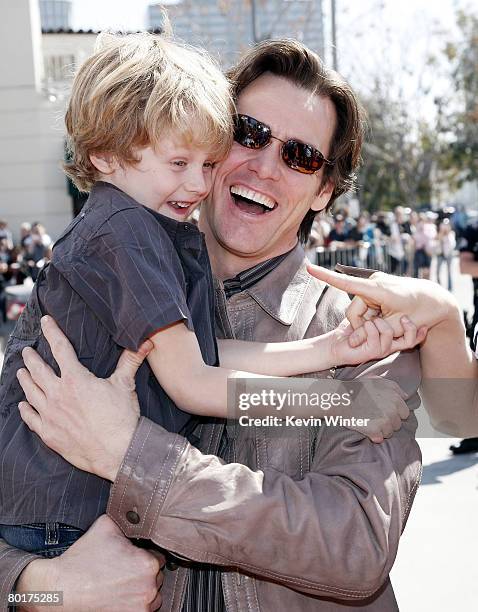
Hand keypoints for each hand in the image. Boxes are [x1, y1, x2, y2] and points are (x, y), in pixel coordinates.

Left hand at [17, 315, 152, 480]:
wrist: (118, 451)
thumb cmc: (122, 417)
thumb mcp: (125, 385)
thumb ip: (131, 361)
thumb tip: (146, 341)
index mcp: (76, 379)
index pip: (60, 348)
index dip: (52, 332)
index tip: (45, 321)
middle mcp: (58, 394)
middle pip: (38, 370)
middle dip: (31, 358)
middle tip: (27, 351)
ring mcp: (51, 415)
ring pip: (30, 392)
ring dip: (24, 380)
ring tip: (20, 372)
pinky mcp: (49, 434)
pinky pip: (30, 418)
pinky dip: (25, 409)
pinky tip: (23, 405)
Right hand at [17, 515, 163, 611]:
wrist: (61, 589)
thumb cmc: (82, 560)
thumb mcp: (106, 526)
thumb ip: (127, 520)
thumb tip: (136, 514)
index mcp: (148, 564)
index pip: (158, 556)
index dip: (143, 554)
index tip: (130, 556)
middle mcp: (149, 588)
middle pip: (156, 576)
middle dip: (142, 571)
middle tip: (122, 568)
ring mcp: (142, 607)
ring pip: (152, 595)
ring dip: (141, 588)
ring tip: (120, 582)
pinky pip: (142, 609)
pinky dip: (133, 603)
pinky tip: (119, 595)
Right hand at [307, 264, 455, 335]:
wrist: (435, 299)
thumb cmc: (419, 312)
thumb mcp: (397, 327)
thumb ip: (372, 334)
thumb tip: (351, 340)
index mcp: (378, 290)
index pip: (347, 284)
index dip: (326, 276)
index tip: (310, 267)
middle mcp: (374, 282)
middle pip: (354, 310)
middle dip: (363, 324)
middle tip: (382, 330)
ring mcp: (375, 283)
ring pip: (359, 310)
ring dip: (369, 320)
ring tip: (391, 320)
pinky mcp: (376, 286)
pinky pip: (366, 305)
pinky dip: (373, 315)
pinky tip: (389, 314)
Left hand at [329, 316, 426, 366]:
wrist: (335, 345)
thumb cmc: (350, 331)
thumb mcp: (368, 315)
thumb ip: (379, 310)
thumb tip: (388, 298)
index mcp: (391, 338)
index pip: (412, 338)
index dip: (420, 333)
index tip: (425, 322)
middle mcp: (388, 345)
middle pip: (409, 340)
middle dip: (409, 327)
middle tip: (404, 317)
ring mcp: (380, 349)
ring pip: (390, 334)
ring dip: (379, 323)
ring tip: (371, 320)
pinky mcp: (370, 352)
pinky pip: (375, 337)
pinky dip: (369, 328)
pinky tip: (365, 325)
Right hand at [342, 377, 411, 442]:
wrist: (340, 398)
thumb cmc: (358, 389)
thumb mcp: (378, 380)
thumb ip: (395, 388)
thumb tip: (405, 396)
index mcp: (396, 398)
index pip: (405, 413)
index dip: (395, 413)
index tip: (384, 411)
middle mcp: (392, 410)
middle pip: (397, 424)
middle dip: (388, 422)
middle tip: (374, 415)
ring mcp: (384, 421)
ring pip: (389, 433)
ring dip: (381, 429)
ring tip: (369, 420)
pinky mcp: (375, 431)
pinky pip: (379, 438)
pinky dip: (373, 436)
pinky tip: (366, 427)